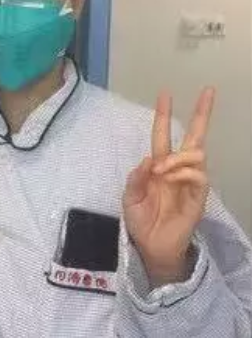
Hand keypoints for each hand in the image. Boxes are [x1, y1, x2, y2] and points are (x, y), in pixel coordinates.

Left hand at [123, 88, 214, 287]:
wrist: (150, 246)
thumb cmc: (141, 221)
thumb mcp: (129, 198)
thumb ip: (136, 178)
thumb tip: (149, 159)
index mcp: (159, 167)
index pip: (164, 136)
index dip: (164, 116)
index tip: (165, 94)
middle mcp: (177, 170)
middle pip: (195, 137)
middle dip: (202, 113)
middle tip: (208, 91)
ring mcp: (190, 182)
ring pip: (196, 154)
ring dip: (177, 156)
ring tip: (160, 169)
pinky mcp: (199, 196)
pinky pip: (199, 175)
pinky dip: (183, 171)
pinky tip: (169, 177)